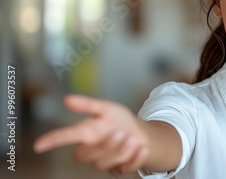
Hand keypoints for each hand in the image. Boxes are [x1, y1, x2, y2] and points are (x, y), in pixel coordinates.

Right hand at [33, 94, 148, 173]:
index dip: (52, 140)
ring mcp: (105, 162)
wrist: (140, 132)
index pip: (65, 138)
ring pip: (107, 163)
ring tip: (133, 138)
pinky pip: (126, 168)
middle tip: (121, 134)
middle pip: (88, 156)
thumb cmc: (118, 121)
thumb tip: (67, 99)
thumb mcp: (106, 109)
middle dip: (107, 146)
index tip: (39, 145)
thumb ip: (88, 105)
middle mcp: (91, 151)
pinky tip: (142, 148)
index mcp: (85, 134)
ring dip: (124, 150)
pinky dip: (136, 158)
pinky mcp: (120, 169)